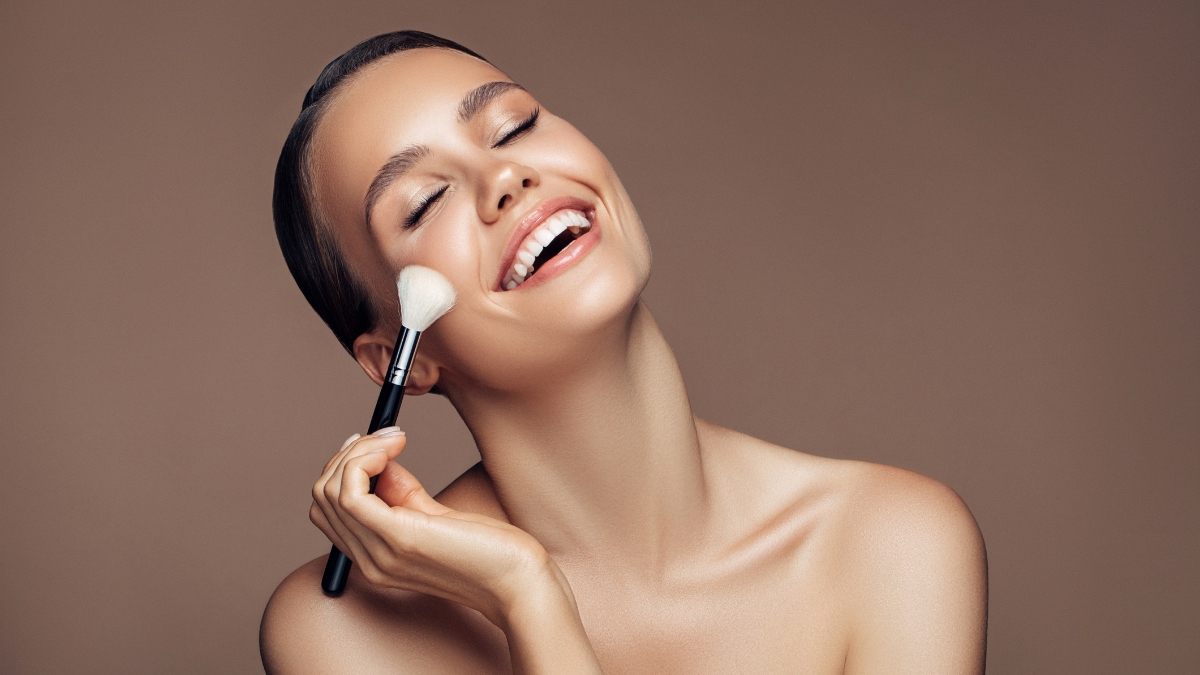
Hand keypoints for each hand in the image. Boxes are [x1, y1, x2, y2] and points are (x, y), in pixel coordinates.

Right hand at [309, 428, 555, 625]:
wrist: (517, 581)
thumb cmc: (487, 549)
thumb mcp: (433, 514)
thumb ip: (399, 492)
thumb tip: (381, 459)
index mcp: (373, 558)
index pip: (326, 509)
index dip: (343, 469)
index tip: (376, 445)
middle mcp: (368, 561)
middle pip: (322, 496)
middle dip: (349, 454)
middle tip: (388, 436)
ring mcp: (379, 553)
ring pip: (330, 490)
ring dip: (359, 451)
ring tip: (395, 438)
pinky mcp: (398, 538)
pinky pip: (350, 493)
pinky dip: (365, 459)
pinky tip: (396, 447)